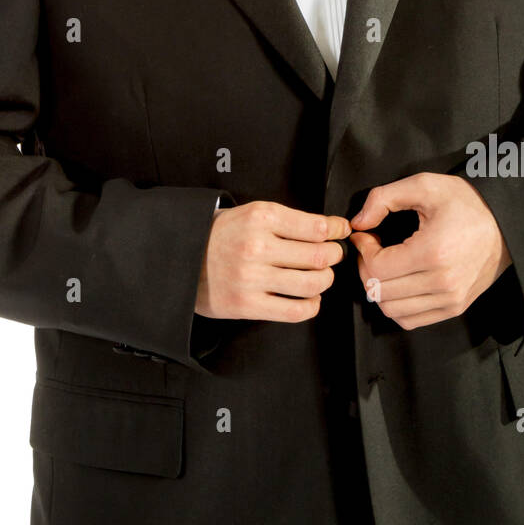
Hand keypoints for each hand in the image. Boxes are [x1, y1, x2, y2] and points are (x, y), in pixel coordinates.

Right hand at [195, 200, 351, 321]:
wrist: (182, 257)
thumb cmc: (222, 234)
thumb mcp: (251, 213)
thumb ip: (290, 220)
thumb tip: (332, 227)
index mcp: (260, 217)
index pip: (316, 227)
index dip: (337, 230)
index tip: (341, 231)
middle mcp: (257, 246)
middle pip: (318, 256)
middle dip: (334, 256)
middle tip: (333, 255)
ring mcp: (252, 278)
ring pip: (311, 284)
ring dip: (325, 280)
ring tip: (320, 276)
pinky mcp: (247, 304)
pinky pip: (295, 311)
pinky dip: (311, 306)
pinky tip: (309, 298)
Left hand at [348, 172, 511, 329]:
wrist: (507, 224)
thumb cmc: (466, 203)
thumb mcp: (424, 185)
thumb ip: (383, 198)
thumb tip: (358, 223)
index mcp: (433, 252)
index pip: (377, 269)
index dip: (362, 250)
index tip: (366, 235)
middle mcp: (443, 282)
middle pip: (380, 292)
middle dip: (366, 268)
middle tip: (371, 248)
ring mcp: (450, 299)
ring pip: (392, 310)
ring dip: (379, 288)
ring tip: (385, 264)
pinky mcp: (455, 307)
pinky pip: (410, 320)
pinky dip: (396, 305)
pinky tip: (399, 281)